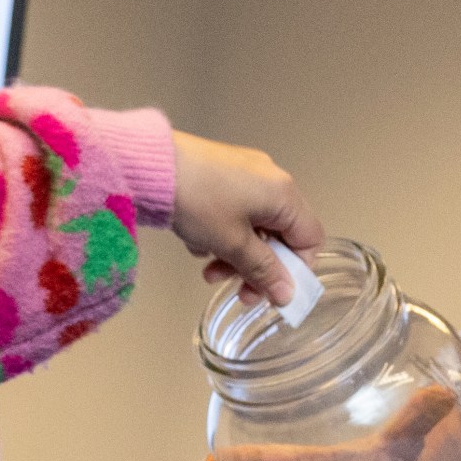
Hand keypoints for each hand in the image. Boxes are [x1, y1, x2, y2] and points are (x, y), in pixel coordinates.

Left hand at [166, 131, 318, 300]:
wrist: (150, 166)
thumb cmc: (197, 199)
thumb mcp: (233, 244)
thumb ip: (263, 271)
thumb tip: (287, 294)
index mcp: (284, 194)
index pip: (310, 239)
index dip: (296, 270)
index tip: (274, 291)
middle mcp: (270, 179)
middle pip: (279, 235)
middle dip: (258, 267)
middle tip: (238, 292)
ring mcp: (245, 174)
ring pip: (253, 227)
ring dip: (235, 255)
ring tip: (208, 271)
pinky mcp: (221, 174)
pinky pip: (233, 213)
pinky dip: (221, 233)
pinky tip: (196, 243)